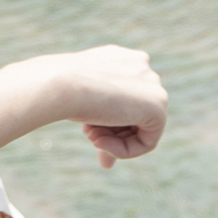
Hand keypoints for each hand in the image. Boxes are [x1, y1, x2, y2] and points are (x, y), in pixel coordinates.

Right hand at [61, 44, 168, 168]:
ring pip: (141, 129)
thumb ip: (102, 120)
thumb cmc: (61, 89)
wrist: (59, 84)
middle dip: (111, 133)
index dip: (106, 123)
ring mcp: (153, 84)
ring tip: (92, 138)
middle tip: (90, 138)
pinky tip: (102, 143)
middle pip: (134, 114)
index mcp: (123, 58)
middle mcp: (142, 66)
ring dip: (115, 141)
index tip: (87, 131)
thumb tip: (107, 160)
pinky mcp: (158, 105)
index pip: (123, 99)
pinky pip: (148, 141)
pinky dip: (125, 150)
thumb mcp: (84, 103)